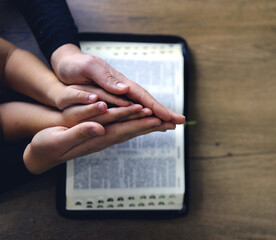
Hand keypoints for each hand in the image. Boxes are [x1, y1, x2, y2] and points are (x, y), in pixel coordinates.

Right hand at [23, 118, 174, 173]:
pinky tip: (141, 121)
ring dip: (146, 125)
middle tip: (170, 121)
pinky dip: (133, 123)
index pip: (123, 129)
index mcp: (95, 138)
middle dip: (152, 125)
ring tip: (163, 120)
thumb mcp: (58, 139)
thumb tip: (99, 128)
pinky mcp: (99, 134)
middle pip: (132, 131)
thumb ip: (79, 133)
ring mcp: (102, 137)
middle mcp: (103, 139)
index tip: (156, 117)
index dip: (139, 122)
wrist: (42, 153)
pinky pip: (121, 128)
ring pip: (129, 130)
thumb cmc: (47, 145)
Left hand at [51, 44, 184, 123]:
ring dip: (157, 116)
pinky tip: (149, 122)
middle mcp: (123, 90)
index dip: (158, 108)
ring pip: (142, 108)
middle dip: (164, 113)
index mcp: (120, 83)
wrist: (66, 63)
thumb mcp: (88, 68)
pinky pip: (132, 110)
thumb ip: (106, 79)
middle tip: (180, 123)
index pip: (143, 97)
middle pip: (147, 103)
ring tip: (170, 125)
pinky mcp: (113, 100)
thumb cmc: (75, 65)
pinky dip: (143, 116)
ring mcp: (120, 95)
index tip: (172, 118)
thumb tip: (126, 89)